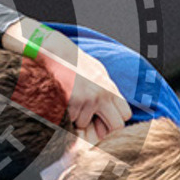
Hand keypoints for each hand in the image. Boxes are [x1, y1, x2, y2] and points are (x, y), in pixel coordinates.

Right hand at [3, 18, 130, 135]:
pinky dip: (65, 114)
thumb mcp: (97, 71)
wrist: (53, 51)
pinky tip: (62, 100)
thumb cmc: (73, 61)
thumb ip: (107, 90)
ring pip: (85, 123)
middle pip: (115, 126)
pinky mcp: (71, 102)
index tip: (105, 119)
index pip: (126, 115)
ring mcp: (87, 99)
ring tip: (70, 101)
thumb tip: (114, 109)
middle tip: (92, 121)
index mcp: (110, 87)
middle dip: (104, 128)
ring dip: (77, 117)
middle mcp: (102, 94)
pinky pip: (69, 119)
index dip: (115, 120)